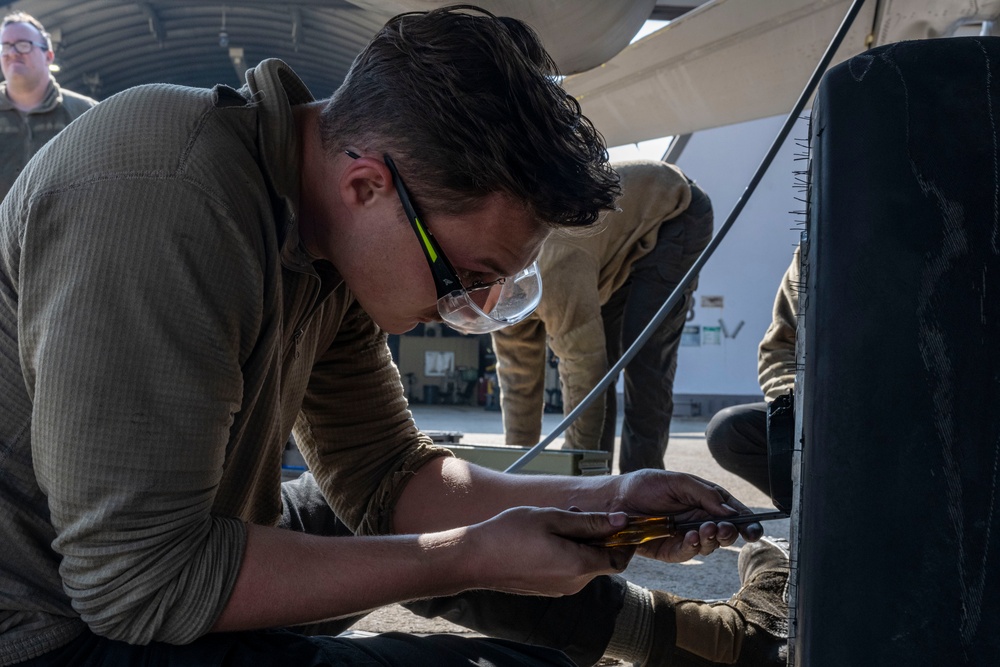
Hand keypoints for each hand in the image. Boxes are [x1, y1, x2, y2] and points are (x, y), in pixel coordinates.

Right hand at [461, 506, 634, 596]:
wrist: (474, 559)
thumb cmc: (510, 534)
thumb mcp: (551, 519)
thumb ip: (589, 521)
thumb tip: (621, 521)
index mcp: (578, 566)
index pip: (619, 559)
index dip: (625, 540)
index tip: (618, 520)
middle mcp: (573, 584)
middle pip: (601, 560)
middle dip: (596, 535)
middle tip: (574, 512)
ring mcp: (559, 589)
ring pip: (583, 562)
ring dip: (578, 541)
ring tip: (554, 520)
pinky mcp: (547, 588)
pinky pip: (568, 569)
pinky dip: (566, 551)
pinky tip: (544, 535)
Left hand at [610, 470, 763, 561]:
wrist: (615, 500)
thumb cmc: (644, 485)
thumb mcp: (677, 481)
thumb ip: (705, 494)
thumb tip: (731, 512)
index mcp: (705, 502)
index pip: (732, 513)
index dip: (747, 522)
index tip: (756, 530)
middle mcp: (698, 521)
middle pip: (726, 533)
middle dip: (731, 533)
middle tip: (726, 529)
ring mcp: (685, 537)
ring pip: (709, 545)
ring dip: (712, 539)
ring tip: (705, 529)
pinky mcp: (670, 550)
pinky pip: (688, 553)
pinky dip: (693, 547)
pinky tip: (691, 537)